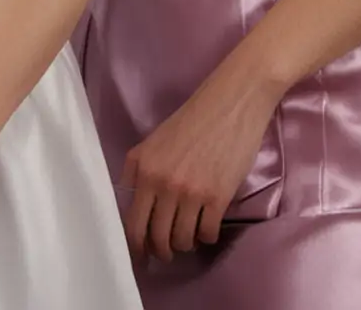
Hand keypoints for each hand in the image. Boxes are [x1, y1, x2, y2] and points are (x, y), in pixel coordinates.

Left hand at [122, 62, 282, 262]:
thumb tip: (132, 205)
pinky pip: (206, 235)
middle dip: (160, 251)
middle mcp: (161, 182)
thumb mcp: (154, 141)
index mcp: (141, 167)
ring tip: (187, 238)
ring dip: (184, 245)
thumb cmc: (191, 120)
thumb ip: (140, 171)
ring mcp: (189, 192)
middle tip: (165, 254)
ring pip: (181, 240)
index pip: (131, 221)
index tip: (139, 256)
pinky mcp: (217, 198)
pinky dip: (206, 237)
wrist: (229, 104)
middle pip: (154, 236)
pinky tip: (206, 227)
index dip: (135, 245)